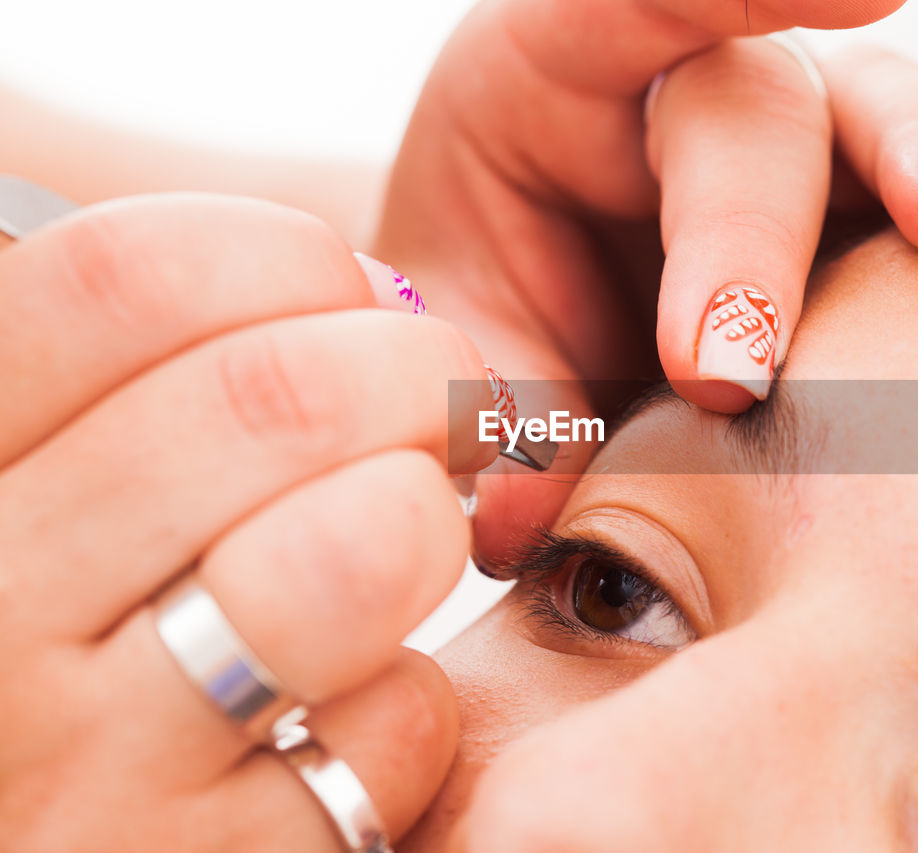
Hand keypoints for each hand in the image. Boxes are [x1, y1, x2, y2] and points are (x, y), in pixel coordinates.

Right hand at [0, 196, 501, 849]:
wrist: (47, 841)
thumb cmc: (53, 654)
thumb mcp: (38, 496)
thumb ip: (146, 383)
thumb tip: (367, 288)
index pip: (128, 272)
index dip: (290, 259)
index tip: (351, 306)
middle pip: (277, 395)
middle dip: (419, 373)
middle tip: (445, 408)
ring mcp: (75, 769)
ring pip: (356, 553)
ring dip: (422, 520)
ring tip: (407, 540)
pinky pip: (395, 730)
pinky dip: (410, 707)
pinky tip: (350, 713)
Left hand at [374, 3, 917, 562]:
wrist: (525, 318)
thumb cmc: (486, 311)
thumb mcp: (460, 350)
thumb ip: (497, 423)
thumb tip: (526, 519)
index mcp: (539, 82)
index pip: (621, 1)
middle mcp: (672, 90)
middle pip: (750, 112)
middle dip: (750, 240)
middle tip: (730, 373)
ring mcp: (775, 138)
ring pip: (864, 114)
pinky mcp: (844, 202)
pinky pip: (917, 176)